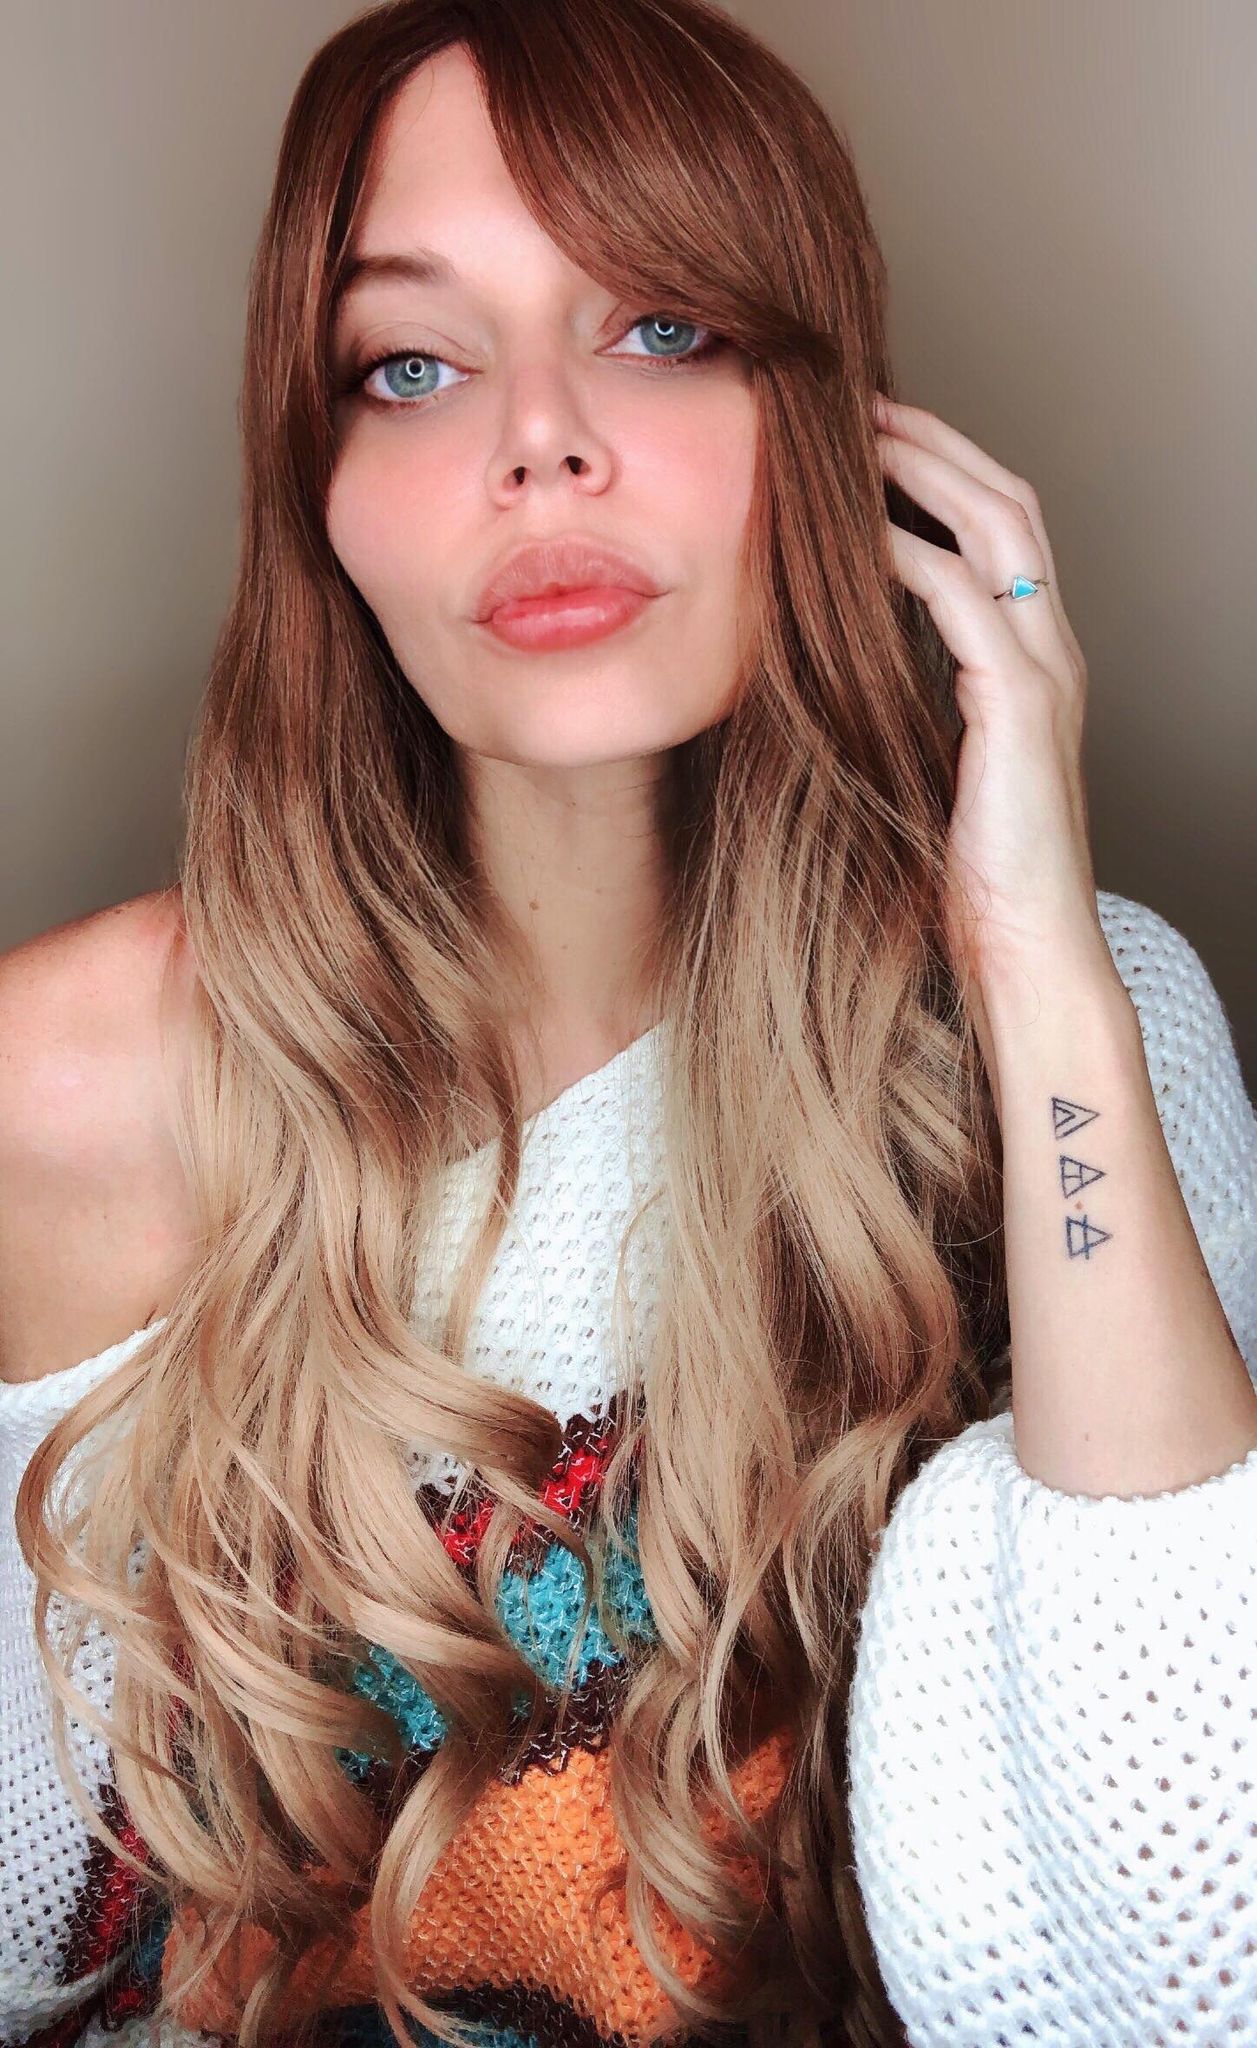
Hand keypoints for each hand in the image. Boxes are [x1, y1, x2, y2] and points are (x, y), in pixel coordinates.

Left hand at [874, 395, 1113, 1013]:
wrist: (1022, 947)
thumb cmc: (968, 870)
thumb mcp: (928, 757)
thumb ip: (903, 695)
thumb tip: (832, 653)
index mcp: (1028, 658)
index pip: (999, 528)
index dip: (943, 469)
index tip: (870, 437)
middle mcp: (1048, 649)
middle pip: (1008, 502)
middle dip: (937, 442)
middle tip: (860, 404)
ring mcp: (1043, 672)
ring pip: (998, 530)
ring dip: (925, 473)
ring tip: (858, 439)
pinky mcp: (1019, 708)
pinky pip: (965, 602)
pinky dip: (912, 556)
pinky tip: (859, 537)